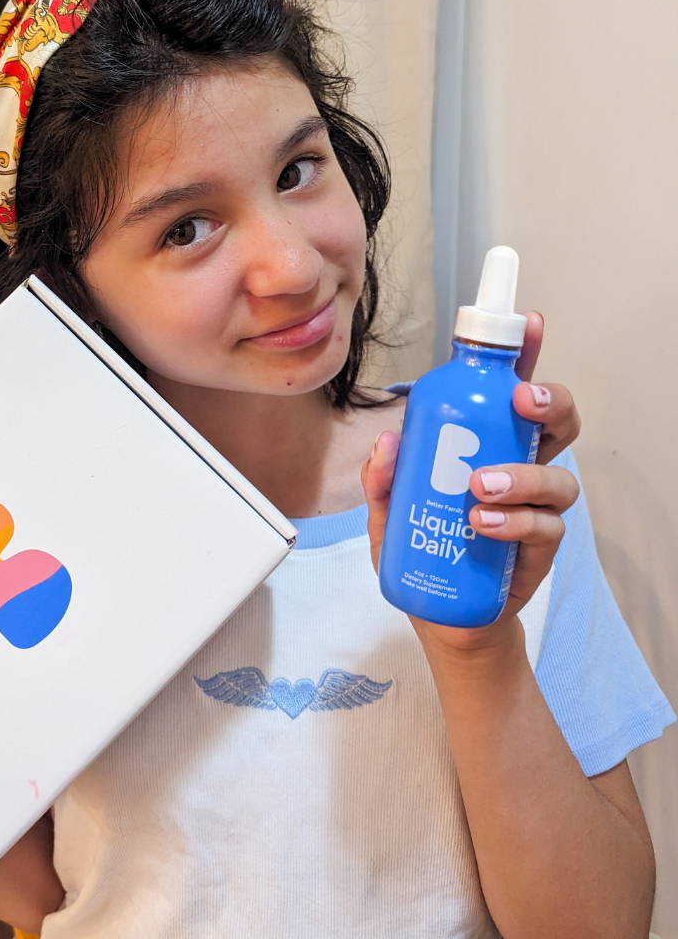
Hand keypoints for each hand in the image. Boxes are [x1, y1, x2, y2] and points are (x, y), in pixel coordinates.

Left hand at [361, 311, 581, 653]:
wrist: (440, 615)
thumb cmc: (421, 549)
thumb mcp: (387, 513)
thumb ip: (381, 481)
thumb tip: (387, 442)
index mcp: (485, 446)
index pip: (508, 394)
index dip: (523, 355)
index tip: (528, 323)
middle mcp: (518, 469)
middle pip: (555, 424)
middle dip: (549, 402)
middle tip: (522, 401)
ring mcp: (534, 509)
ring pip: (559, 477)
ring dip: (523, 474)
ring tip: (480, 486)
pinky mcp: (539, 550)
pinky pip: (546, 528)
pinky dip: (516, 522)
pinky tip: (482, 524)